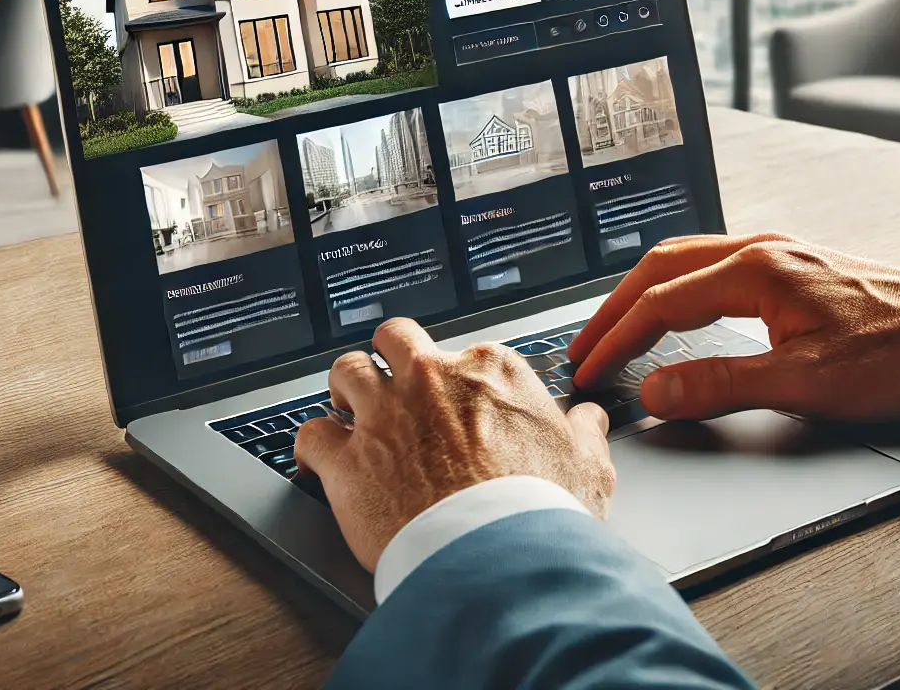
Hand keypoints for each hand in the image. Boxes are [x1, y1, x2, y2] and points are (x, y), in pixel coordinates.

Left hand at [294, 317, 615, 571]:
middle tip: (393, 386)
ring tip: (349, 407)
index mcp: (490, 371)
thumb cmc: (543, 513)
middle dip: (391, 358)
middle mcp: (432, 379)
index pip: (465, 353)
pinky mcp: (347, 459)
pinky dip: (311, 445)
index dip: (456, 379)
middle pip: (395, 339)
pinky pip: (310, 433)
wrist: (499, 560)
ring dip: (345, 389)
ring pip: (346, 371)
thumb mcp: (588, 467)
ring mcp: (385, 415)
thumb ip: (585, 434)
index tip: (456, 403)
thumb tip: (589, 419)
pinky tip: (316, 458)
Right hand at [568, 233, 899, 422]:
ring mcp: (778, 252)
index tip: (587, 370)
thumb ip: (723, 383)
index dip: (615, 340)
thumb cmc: (899, 351)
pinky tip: (678, 310)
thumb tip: (657, 388)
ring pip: (685, 260)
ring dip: (643, 294)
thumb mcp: (807, 381)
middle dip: (614, 310)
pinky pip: (713, 265)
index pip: (660, 302)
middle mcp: (761, 248)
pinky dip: (676, 288)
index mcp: (756, 269)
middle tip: (583, 348)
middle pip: (660, 268)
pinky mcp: (793, 265)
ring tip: (617, 329)